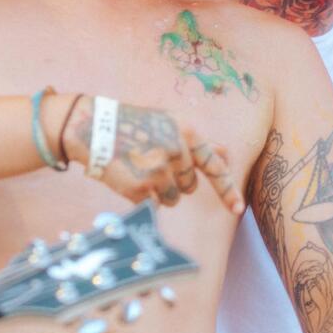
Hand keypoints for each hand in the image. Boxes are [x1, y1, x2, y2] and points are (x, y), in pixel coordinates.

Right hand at [64, 99, 243, 213]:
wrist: (94, 129)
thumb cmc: (135, 125)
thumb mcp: (170, 123)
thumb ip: (198, 142)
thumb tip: (226, 155)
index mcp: (187, 133)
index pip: (214, 166)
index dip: (228, 190)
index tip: (238, 209)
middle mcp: (176, 152)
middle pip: (190, 186)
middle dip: (175, 181)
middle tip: (153, 164)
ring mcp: (159, 171)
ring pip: (173, 199)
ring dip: (160, 192)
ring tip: (140, 170)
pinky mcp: (141, 188)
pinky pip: (154, 205)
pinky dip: (144, 198)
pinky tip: (130, 179)